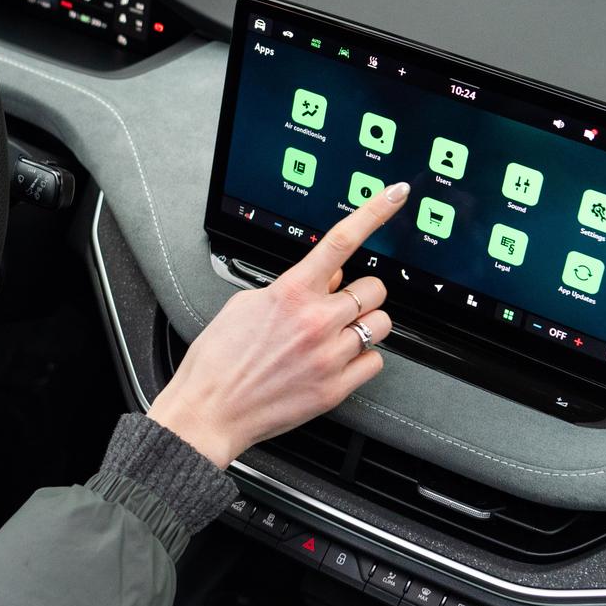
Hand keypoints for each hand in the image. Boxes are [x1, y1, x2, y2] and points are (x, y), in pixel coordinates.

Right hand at [148, 181, 405, 467]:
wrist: (209, 411)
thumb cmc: (219, 360)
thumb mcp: (245, 305)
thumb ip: (292, 288)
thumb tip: (326, 279)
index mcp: (290, 293)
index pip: (341, 241)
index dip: (375, 212)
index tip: (395, 195)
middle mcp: (315, 321)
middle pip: (374, 289)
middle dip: (362, 294)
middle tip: (341, 305)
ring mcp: (329, 355)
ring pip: (381, 326)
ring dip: (364, 326)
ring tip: (337, 336)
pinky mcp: (335, 388)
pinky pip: (375, 362)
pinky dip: (362, 360)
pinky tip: (336, 362)